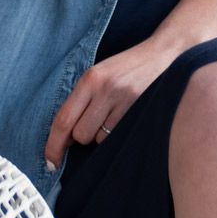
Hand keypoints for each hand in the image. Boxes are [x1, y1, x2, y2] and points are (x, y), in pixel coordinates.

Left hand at [45, 35, 185, 168]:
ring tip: (116, 114)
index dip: (53, 146)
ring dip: (103, 135)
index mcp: (90, 79)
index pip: (63, 120)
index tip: (50, 162)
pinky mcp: (141, 110)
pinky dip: (119, 133)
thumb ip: (82, 101)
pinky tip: (127, 116)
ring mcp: (125, 100)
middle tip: (96, 121)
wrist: (166, 54)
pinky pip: (119, 136)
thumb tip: (65, 139)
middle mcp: (105, 89)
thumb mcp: (100, 76)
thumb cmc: (128, 68)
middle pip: (80, 135)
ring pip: (100, 139)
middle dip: (84, 137)